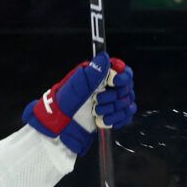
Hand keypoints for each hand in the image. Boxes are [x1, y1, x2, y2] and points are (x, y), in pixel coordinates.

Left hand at [22, 52, 137, 153]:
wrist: (59, 128)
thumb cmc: (62, 106)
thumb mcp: (76, 88)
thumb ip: (92, 73)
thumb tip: (104, 58)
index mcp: (99, 76)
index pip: (123, 71)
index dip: (123, 77)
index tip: (115, 82)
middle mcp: (107, 87)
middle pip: (126, 89)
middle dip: (113, 97)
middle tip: (97, 101)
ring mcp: (111, 102)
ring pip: (127, 103)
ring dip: (114, 110)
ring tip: (97, 112)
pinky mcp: (112, 116)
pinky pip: (125, 116)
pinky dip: (117, 120)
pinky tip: (104, 120)